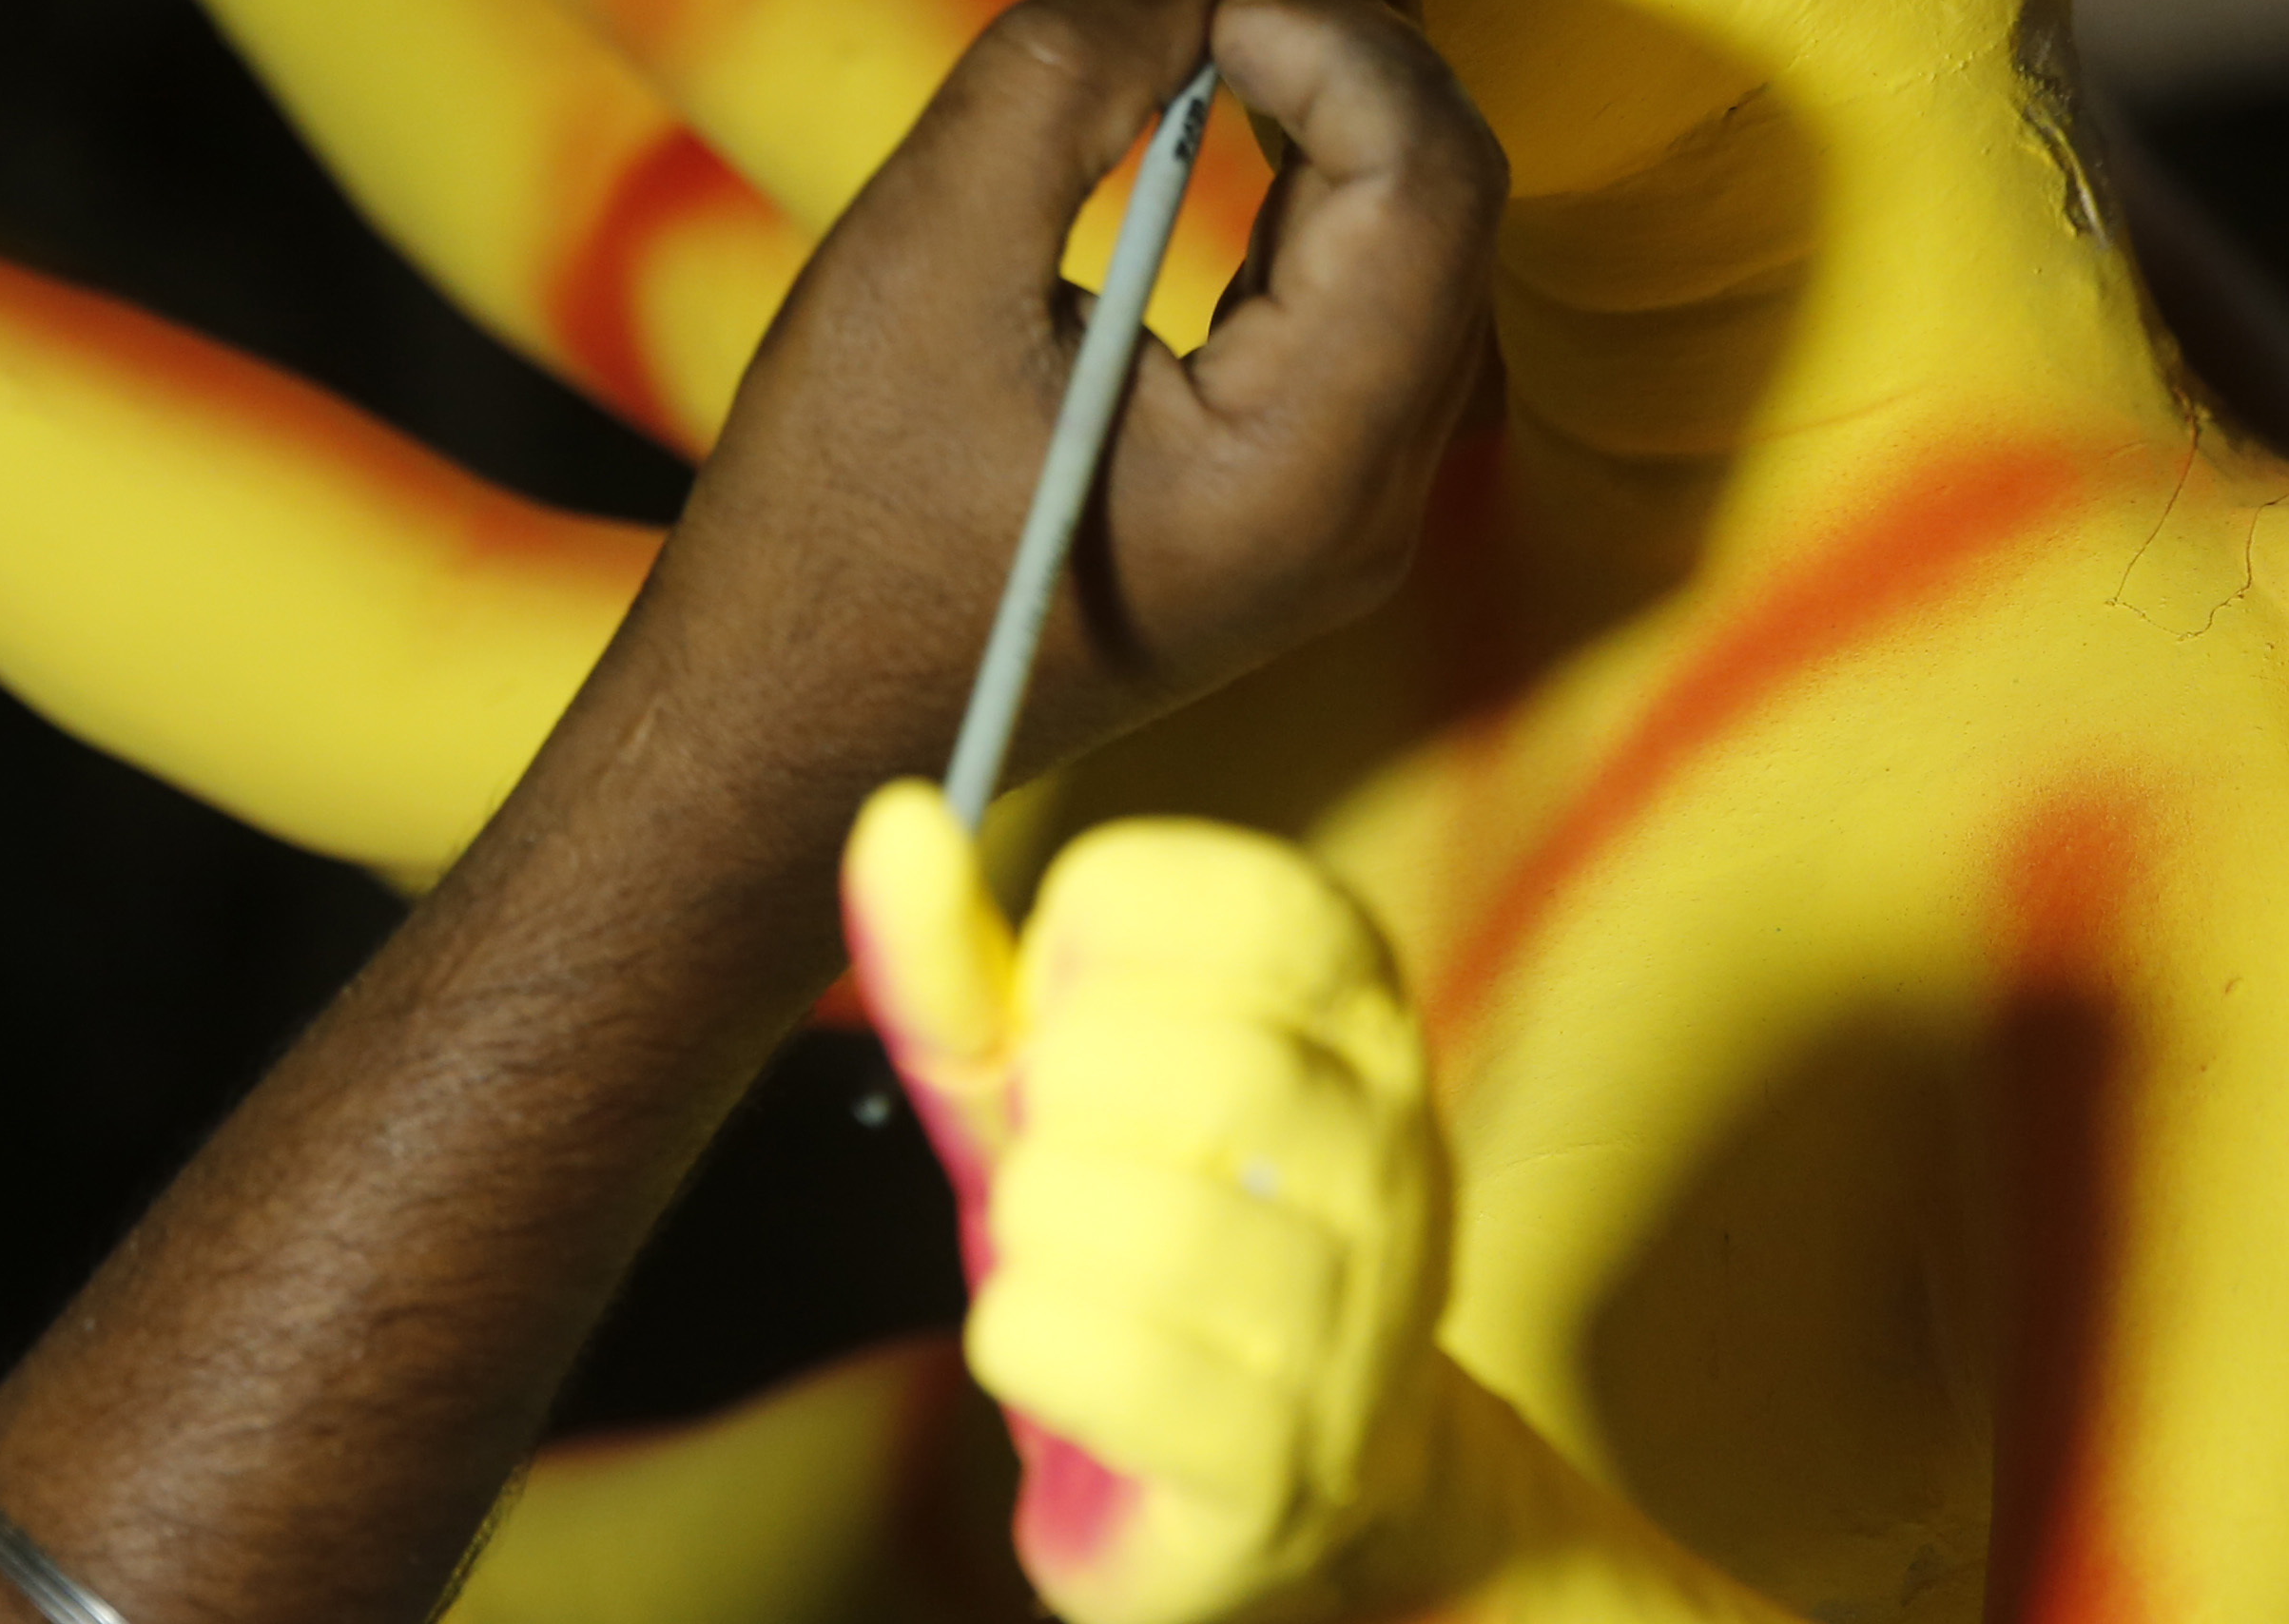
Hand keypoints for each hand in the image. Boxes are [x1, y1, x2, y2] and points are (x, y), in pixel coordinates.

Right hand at [624, 0, 1502, 798]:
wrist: (781, 733)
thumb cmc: (831, 529)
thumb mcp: (922, 263)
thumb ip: (1060, 84)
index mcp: (1307, 471)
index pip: (1423, 181)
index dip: (1341, 33)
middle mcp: (1366, 501)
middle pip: (1443, 194)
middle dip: (1369, 12)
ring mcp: (1337, 504)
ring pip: (1411, 229)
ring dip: (1351, 63)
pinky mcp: (1286, 486)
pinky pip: (1352, 281)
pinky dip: (1313, 148)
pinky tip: (1259, 46)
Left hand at [850, 790, 1454, 1623]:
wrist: (1263, 1471)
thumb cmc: (1141, 1225)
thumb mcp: (1043, 1077)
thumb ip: (960, 959)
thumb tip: (894, 818)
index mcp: (1357, 1009)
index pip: (1232, 899)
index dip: (1089, 941)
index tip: (1065, 1003)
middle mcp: (1394, 1147)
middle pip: (1175, 1061)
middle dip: (1055, 1105)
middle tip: (1065, 1150)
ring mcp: (1360, 1312)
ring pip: (1133, 1220)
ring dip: (1038, 1234)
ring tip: (1064, 1255)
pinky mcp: (1290, 1457)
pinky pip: (1100, 1361)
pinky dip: (1028, 1343)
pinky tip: (1063, 1346)